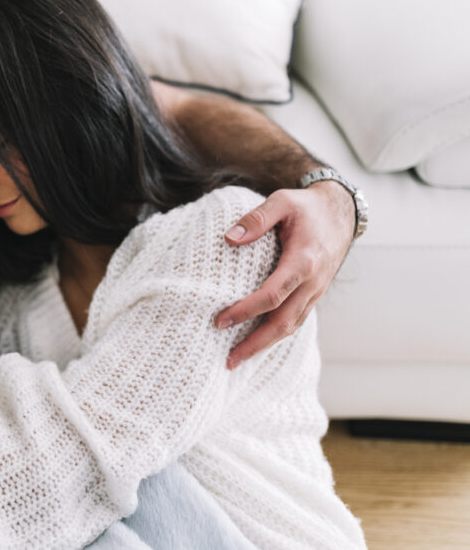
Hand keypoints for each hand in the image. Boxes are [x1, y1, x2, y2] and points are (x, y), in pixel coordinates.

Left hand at [216, 181, 353, 368]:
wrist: (342, 212)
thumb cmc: (307, 207)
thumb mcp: (282, 201)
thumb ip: (256, 218)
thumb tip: (230, 238)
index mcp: (304, 261)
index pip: (272, 296)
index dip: (246, 311)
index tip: (220, 321)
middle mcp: (312, 282)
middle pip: (283, 322)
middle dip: (255, 343)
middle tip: (228, 360)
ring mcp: (315, 291)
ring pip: (291, 326)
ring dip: (265, 345)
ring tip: (238, 358)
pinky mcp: (313, 293)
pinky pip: (296, 319)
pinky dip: (276, 334)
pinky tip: (257, 342)